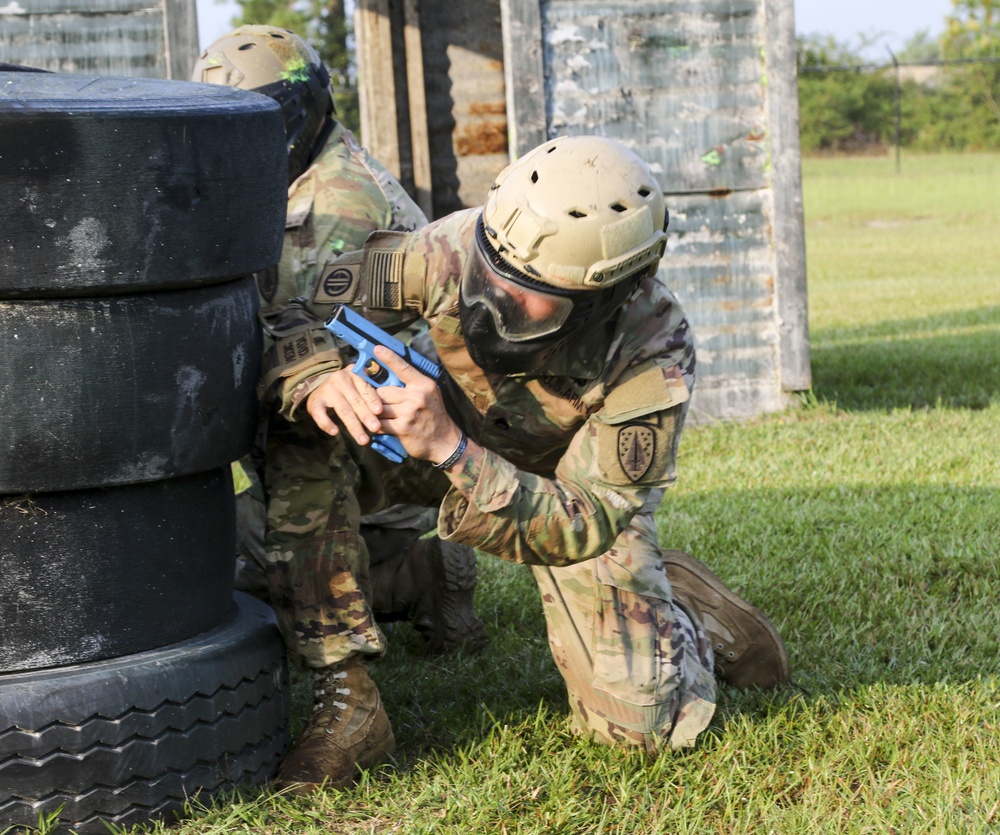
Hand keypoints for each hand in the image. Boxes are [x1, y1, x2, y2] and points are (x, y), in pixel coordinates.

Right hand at [305, 366, 384, 443]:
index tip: (379, 412)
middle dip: (366, 416)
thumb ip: (371, 392)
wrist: (323, 388)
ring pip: (342, 410)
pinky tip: (334, 432)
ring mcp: (326, 389)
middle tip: (375, 429)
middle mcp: (339, 379)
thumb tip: (385, 410)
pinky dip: (326, 424)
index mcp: (354, 373)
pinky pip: (320, 414)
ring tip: (363, 440)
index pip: (365, 388)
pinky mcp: (314, 401)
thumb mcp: (360, 385)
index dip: (372, 400)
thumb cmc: (349, 389)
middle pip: (355, 401)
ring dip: (354, 426)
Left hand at [369, 346, 463, 462]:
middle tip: (375, 404)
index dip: (388, 357)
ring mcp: (410, 412)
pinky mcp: (403, 428)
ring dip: (375, 413)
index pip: (403, 367)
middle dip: (376, 398)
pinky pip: (380, 423)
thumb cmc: (434, 416)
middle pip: (383, 391)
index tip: (376, 348)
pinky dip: (378, 426)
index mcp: (424, 385)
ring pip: (379, 407)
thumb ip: (412, 386)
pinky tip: (381, 427)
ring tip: (378, 416)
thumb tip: (389, 376)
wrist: (445, 442)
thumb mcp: (429, 395)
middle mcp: (417, 396)